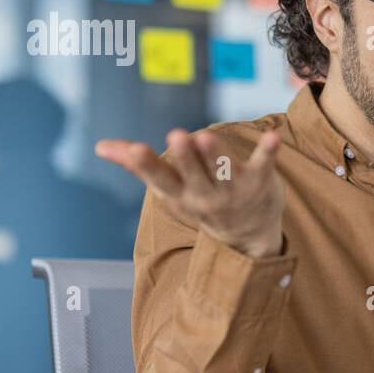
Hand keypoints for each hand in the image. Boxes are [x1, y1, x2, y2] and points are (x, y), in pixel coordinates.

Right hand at [95, 128, 285, 258]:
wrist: (248, 237)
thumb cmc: (200, 202)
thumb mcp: (169, 189)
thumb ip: (138, 165)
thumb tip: (100, 146)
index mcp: (180, 194)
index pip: (161, 179)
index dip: (147, 164)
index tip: (135, 148)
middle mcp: (205, 195)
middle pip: (194, 175)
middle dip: (186, 157)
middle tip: (177, 135)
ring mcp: (233, 191)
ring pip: (224, 170)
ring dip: (217, 154)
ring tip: (206, 136)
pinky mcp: (260, 182)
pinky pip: (263, 167)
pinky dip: (267, 153)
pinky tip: (273, 138)